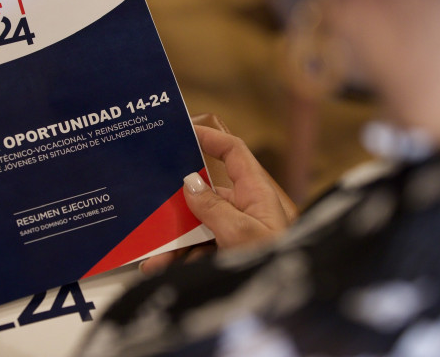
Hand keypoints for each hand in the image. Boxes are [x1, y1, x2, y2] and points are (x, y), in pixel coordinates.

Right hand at [140, 126, 296, 273]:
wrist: (286, 307)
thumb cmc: (275, 265)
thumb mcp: (240, 233)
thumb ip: (213, 207)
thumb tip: (190, 183)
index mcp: (256, 193)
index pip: (234, 153)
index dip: (211, 139)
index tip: (185, 133)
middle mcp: (247, 209)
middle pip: (206, 198)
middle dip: (177, 211)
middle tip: (152, 217)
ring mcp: (239, 234)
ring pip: (199, 229)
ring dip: (174, 244)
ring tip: (153, 263)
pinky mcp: (233, 255)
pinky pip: (202, 252)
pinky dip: (182, 260)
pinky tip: (162, 271)